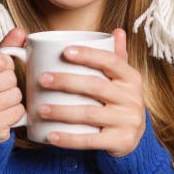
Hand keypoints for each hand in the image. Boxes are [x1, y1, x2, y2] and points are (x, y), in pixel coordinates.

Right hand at [0, 27, 26, 142]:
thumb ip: (4, 50)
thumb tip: (20, 31)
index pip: (0, 59)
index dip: (6, 66)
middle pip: (9, 78)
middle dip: (10, 85)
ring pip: (15, 95)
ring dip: (14, 101)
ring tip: (1, 105)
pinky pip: (18, 112)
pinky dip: (16, 115)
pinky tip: (4, 117)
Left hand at [37, 28, 145, 156]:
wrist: (133, 137)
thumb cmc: (118, 101)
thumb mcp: (121, 80)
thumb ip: (116, 56)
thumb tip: (117, 31)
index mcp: (131, 78)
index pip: (110, 61)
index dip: (88, 55)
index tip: (64, 52)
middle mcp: (132, 98)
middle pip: (96, 86)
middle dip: (66, 82)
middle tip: (42, 79)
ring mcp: (128, 121)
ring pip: (90, 114)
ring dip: (62, 111)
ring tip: (40, 109)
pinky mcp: (120, 142)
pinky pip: (91, 140)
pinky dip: (69, 139)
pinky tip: (50, 136)